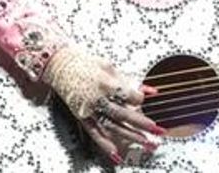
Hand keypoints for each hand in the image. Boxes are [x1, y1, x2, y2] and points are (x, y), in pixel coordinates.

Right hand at [41, 44, 164, 164]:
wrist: (61, 65)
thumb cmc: (87, 64)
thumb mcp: (110, 67)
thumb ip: (131, 81)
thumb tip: (151, 91)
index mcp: (107, 83)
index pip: (130, 96)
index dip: (139, 98)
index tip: (142, 99)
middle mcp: (99, 98)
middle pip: (125, 114)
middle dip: (142, 123)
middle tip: (157, 130)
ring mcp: (90, 109)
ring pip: (113, 125)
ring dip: (130, 135)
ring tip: (145, 143)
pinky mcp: (82, 116)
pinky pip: (95, 132)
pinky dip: (105, 144)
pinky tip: (116, 153)